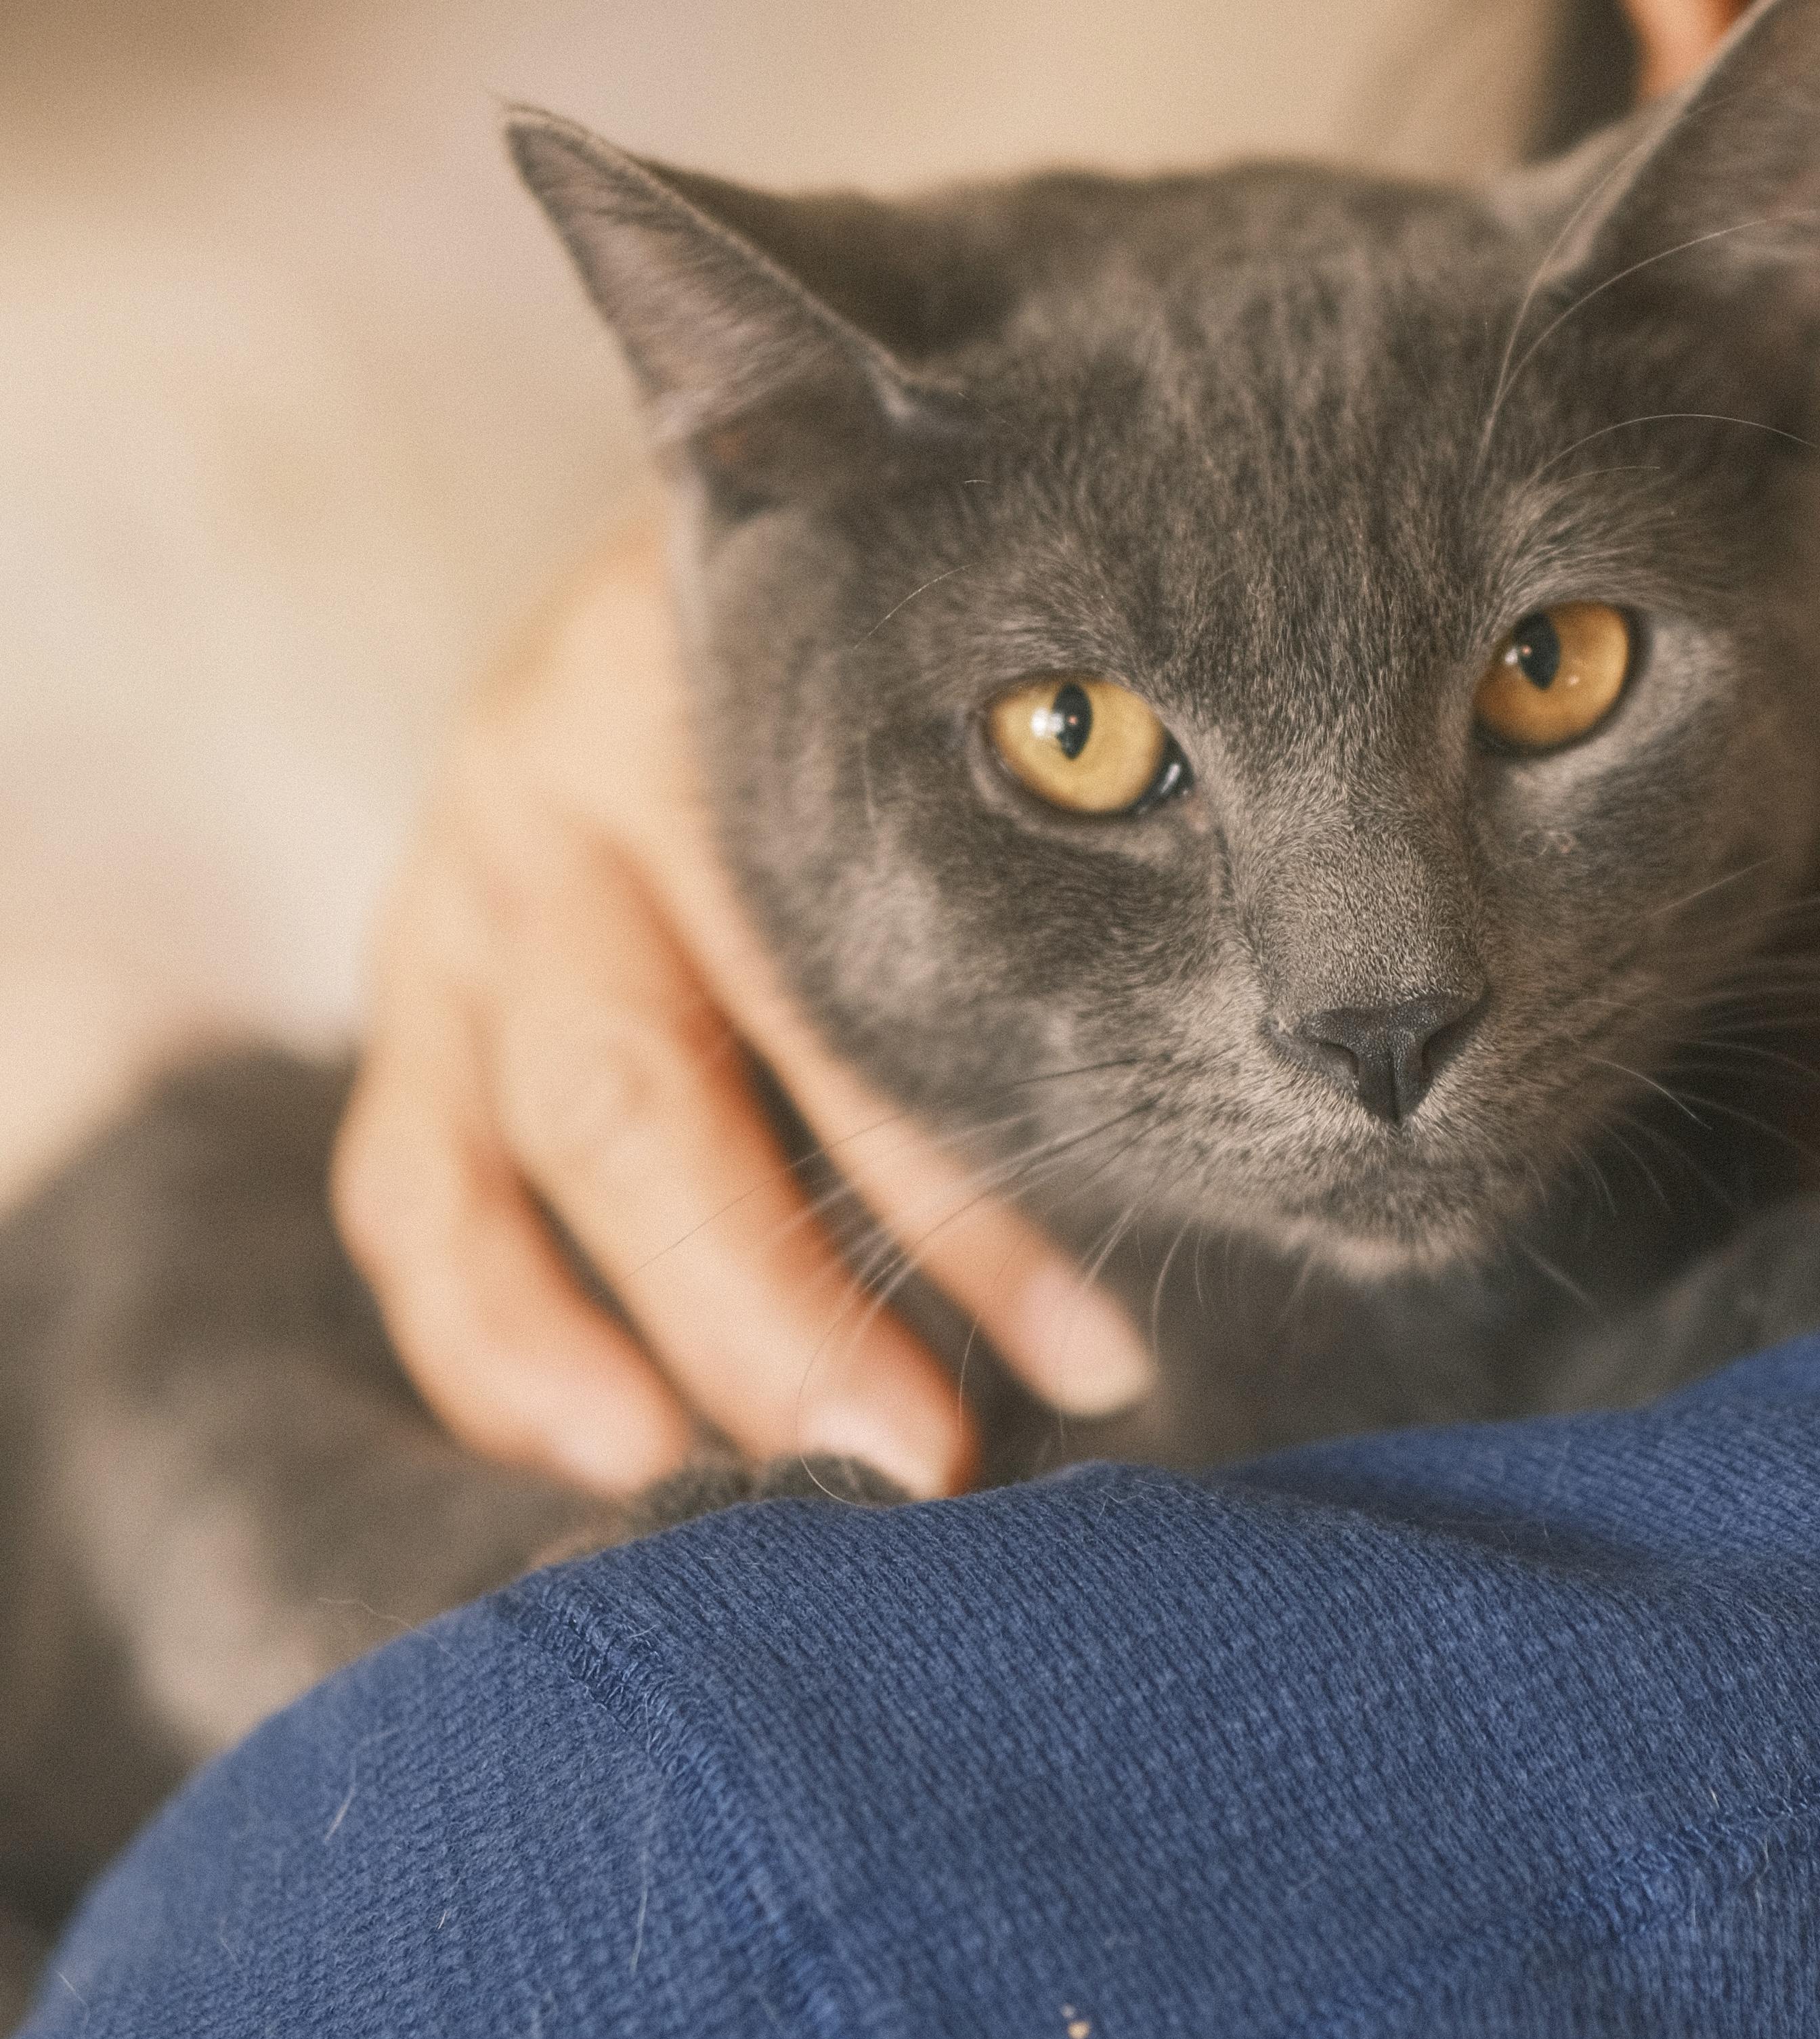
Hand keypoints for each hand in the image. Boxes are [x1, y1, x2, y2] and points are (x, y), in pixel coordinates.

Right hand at [333, 508, 1153, 1499]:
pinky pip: (409, 1192)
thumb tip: (1191, 1181)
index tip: (1094, 1364)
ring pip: (506, 1159)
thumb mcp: (953, 735)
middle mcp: (555, 793)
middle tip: (922, 1467)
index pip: (841, 998)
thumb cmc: (895, 686)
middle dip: (781, 1311)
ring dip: (635, 1341)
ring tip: (761, 1485)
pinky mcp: (415, 988)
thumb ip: (1040, 913)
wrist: (717, 553)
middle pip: (636, 1098)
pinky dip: (496, 1339)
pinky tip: (616, 1447)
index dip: (969, 1205)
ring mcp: (459, 894)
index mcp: (717, 711)